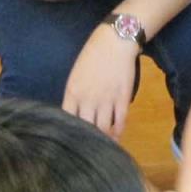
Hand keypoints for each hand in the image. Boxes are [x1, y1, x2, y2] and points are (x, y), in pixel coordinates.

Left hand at [62, 23, 138, 137]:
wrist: (115, 41)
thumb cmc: (93, 54)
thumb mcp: (76, 74)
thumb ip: (74, 95)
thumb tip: (75, 114)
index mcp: (73, 92)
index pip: (67, 120)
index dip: (69, 133)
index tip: (71, 141)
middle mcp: (88, 99)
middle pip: (86, 128)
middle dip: (87, 140)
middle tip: (88, 149)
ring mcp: (106, 100)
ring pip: (103, 128)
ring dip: (104, 139)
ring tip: (104, 146)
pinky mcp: (123, 98)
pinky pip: (120, 121)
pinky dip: (118, 131)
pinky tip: (117, 135)